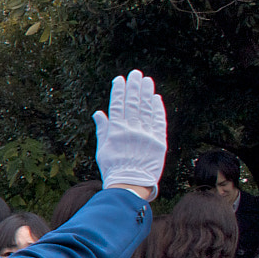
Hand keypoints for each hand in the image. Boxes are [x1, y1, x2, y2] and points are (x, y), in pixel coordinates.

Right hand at [92, 70, 166, 193]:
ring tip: (146, 80)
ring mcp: (146, 134)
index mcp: (116, 131)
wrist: (130, 183)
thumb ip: (103, 129)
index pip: (118, 105)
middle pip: (133, 103)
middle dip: (134, 87)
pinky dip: (157, 109)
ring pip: (146, 109)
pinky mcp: (159, 141)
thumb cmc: (113, 167)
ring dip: (146, 93)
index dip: (119, 91)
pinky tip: (156, 98)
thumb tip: (99, 112)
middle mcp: (132, 130)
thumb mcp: (103, 148)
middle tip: (135, 73)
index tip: (120, 79)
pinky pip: (159, 121)